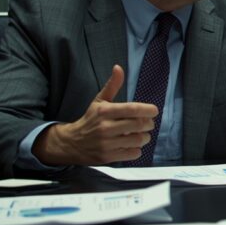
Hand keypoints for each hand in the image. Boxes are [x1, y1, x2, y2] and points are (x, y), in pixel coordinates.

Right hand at [32, 65, 159, 165]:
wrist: (71, 143)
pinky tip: (132, 144)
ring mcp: (106, 143)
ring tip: (141, 134)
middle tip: (148, 123)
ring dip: (144, 137)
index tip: (154, 111)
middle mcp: (105, 127)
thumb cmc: (90, 119)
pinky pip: (133, 153)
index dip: (148, 110)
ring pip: (138, 140)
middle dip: (148, 124)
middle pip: (139, 125)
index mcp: (104, 111)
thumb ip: (112, 85)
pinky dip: (137, 149)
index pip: (133, 109)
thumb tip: (118, 67)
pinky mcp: (108, 157)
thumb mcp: (99, 101)